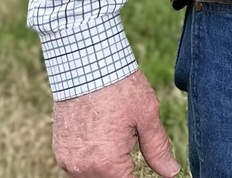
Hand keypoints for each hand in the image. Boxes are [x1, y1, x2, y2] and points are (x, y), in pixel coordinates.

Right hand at [51, 70, 180, 177]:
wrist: (85, 64)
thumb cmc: (119, 86)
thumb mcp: (146, 116)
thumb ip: (158, 149)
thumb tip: (171, 171)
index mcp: (107, 163)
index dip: (138, 176)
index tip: (141, 165)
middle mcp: (83, 168)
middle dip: (123, 171)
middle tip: (129, 142)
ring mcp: (67, 160)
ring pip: (91, 177)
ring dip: (105, 167)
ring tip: (114, 136)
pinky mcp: (60, 150)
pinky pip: (77, 167)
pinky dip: (90, 160)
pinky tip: (100, 137)